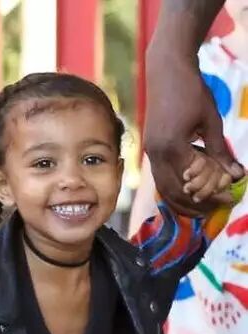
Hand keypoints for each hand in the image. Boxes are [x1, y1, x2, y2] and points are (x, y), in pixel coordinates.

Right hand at [144, 50, 243, 214]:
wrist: (166, 71)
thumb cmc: (192, 91)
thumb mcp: (212, 121)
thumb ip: (220, 152)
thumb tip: (236, 175)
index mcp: (172, 147)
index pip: (193, 180)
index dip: (211, 192)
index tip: (228, 198)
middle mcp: (157, 154)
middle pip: (174, 191)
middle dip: (194, 204)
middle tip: (214, 208)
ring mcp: (151, 153)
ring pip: (164, 188)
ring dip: (182, 201)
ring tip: (201, 207)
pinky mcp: (151, 150)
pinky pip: (161, 177)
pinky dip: (174, 189)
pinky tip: (189, 191)